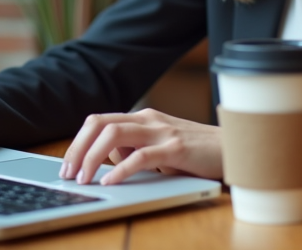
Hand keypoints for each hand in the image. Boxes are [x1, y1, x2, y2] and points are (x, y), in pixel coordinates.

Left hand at [59, 108, 221, 185]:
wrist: (234, 149)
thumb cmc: (197, 154)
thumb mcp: (160, 150)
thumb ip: (135, 150)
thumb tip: (107, 160)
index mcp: (143, 119)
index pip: (99, 121)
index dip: (78, 142)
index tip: (67, 165)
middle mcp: (149, 120)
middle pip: (100, 124)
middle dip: (78, 148)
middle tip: (68, 173)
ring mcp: (162, 131)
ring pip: (114, 134)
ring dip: (93, 157)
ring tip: (84, 178)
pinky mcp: (176, 148)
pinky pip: (141, 155)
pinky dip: (121, 169)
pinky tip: (111, 181)